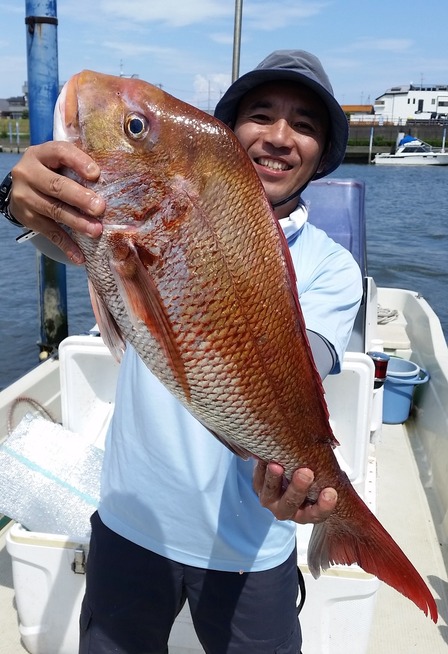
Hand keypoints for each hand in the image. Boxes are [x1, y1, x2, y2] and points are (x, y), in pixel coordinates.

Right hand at [10, 141, 104, 263]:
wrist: (21, 188)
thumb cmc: (50, 172)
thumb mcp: (57, 162)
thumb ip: (77, 167)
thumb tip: (112, 181)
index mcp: (40, 154)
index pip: (60, 153)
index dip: (78, 162)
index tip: (96, 174)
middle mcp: (28, 173)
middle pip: (56, 186)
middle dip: (80, 198)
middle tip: (100, 208)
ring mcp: (25, 197)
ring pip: (54, 211)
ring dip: (77, 223)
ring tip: (96, 231)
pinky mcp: (27, 218)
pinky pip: (49, 233)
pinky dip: (66, 245)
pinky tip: (79, 256)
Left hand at [253, 460, 336, 523]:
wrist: (286, 467)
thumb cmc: (308, 473)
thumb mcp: (320, 473)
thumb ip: (325, 469)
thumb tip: (332, 451)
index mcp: (307, 511)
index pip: (317, 514)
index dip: (324, 506)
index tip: (330, 492)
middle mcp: (288, 509)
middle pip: (291, 504)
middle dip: (298, 488)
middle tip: (305, 473)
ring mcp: (271, 500)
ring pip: (270, 494)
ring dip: (274, 479)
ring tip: (277, 466)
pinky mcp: (258, 486)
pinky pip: (258, 479)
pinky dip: (261, 468)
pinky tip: (265, 458)